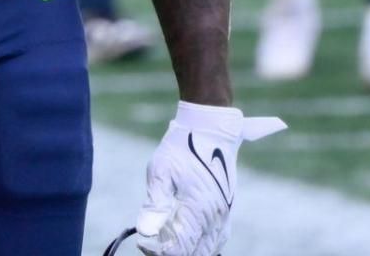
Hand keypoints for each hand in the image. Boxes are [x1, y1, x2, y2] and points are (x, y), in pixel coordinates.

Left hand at [135, 102, 285, 255]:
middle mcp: (215, 216)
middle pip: (196, 253)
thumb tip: (145, 232)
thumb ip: (155, 204)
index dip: (157, 251)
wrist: (211, 126)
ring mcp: (224, 213)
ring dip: (191, 250)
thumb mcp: (160, 171)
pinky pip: (219, 237)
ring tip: (169, 241)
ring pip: (210, 248)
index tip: (141, 241)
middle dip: (174, 253)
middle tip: (153, 243)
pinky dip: (205, 244)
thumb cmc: (181, 147)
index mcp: (198, 210)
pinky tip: (193, 240)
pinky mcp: (228, 207)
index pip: (179, 249)